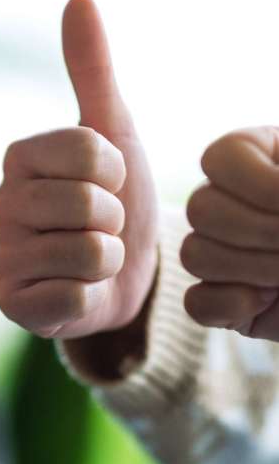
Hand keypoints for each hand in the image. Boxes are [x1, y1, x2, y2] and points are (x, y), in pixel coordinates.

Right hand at [0, 0, 157, 338]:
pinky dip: (91, 293)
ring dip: (107, 256)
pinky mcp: (12, 304)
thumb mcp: (112, 132)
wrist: (126, 269)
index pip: (87, 151)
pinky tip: (77, 289)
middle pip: (86, 202)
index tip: (110, 183)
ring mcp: (2, 258)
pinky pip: (71, 297)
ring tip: (91, 257)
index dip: (117, 171)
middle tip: (100, 225)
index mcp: (18, 159)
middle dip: (114, 218)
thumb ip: (92, 70)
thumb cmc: (118, 199)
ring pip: (85, 251)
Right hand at [182, 126, 278, 339]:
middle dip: (257, 231)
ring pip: (193, 254)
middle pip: (200, 209)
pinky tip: (266, 301)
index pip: (219, 158)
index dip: (255, 183)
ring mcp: (220, 252)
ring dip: (249, 269)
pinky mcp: (219, 298)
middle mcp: (228, 203)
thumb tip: (272, 219)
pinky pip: (196, 302)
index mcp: (256, 161)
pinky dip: (229, 305)